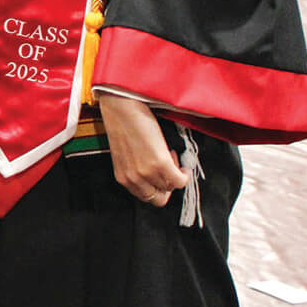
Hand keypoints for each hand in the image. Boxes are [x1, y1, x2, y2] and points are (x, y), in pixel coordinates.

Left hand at [97, 93, 186, 207]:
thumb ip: (135, 169)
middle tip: (168, 167)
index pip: (146, 197)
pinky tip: (176, 156)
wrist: (121, 106)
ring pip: (171, 187)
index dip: (156, 187)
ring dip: (175, 173)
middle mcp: (133, 179)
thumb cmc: (122, 124)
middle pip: (159, 199)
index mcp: (122, 178)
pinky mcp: (160, 163)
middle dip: (167, 185)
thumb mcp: (125, 154)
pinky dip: (184, 172)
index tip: (160, 175)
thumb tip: (155, 174)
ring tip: (169, 154)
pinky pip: (180, 180)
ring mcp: (147, 173)